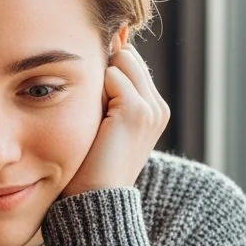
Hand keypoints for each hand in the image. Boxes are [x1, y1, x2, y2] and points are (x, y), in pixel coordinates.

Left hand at [61, 44, 169, 197]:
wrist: (94, 197)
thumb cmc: (88, 164)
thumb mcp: (100, 123)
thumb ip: (104, 92)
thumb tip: (103, 48)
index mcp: (152, 110)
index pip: (129, 65)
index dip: (104, 73)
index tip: (89, 98)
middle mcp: (157, 107)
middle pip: (127, 57)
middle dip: (102, 72)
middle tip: (88, 109)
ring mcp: (151, 108)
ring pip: (121, 61)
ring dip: (97, 81)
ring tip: (91, 116)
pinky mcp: (137, 111)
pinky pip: (111, 75)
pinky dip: (95, 90)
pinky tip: (92, 117)